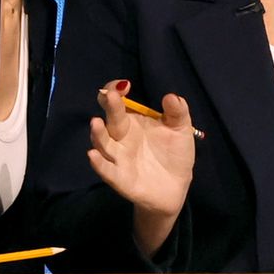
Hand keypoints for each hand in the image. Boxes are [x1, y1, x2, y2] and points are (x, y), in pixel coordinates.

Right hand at [86, 80, 196, 251]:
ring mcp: (118, 158)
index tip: (125, 86)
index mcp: (132, 121)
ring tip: (96, 122)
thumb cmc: (174, 154)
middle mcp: (120, 137)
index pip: (117, 102)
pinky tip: (92, 155)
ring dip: (98, 133)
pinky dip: (98, 163)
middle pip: (110, 119)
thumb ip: (177, 112)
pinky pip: (106, 170)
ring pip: (102, 144)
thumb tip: (171, 96)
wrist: (176, 187)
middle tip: (110, 95)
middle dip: (109, 106)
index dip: (115, 91)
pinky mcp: (120, 178)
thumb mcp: (180, 130)